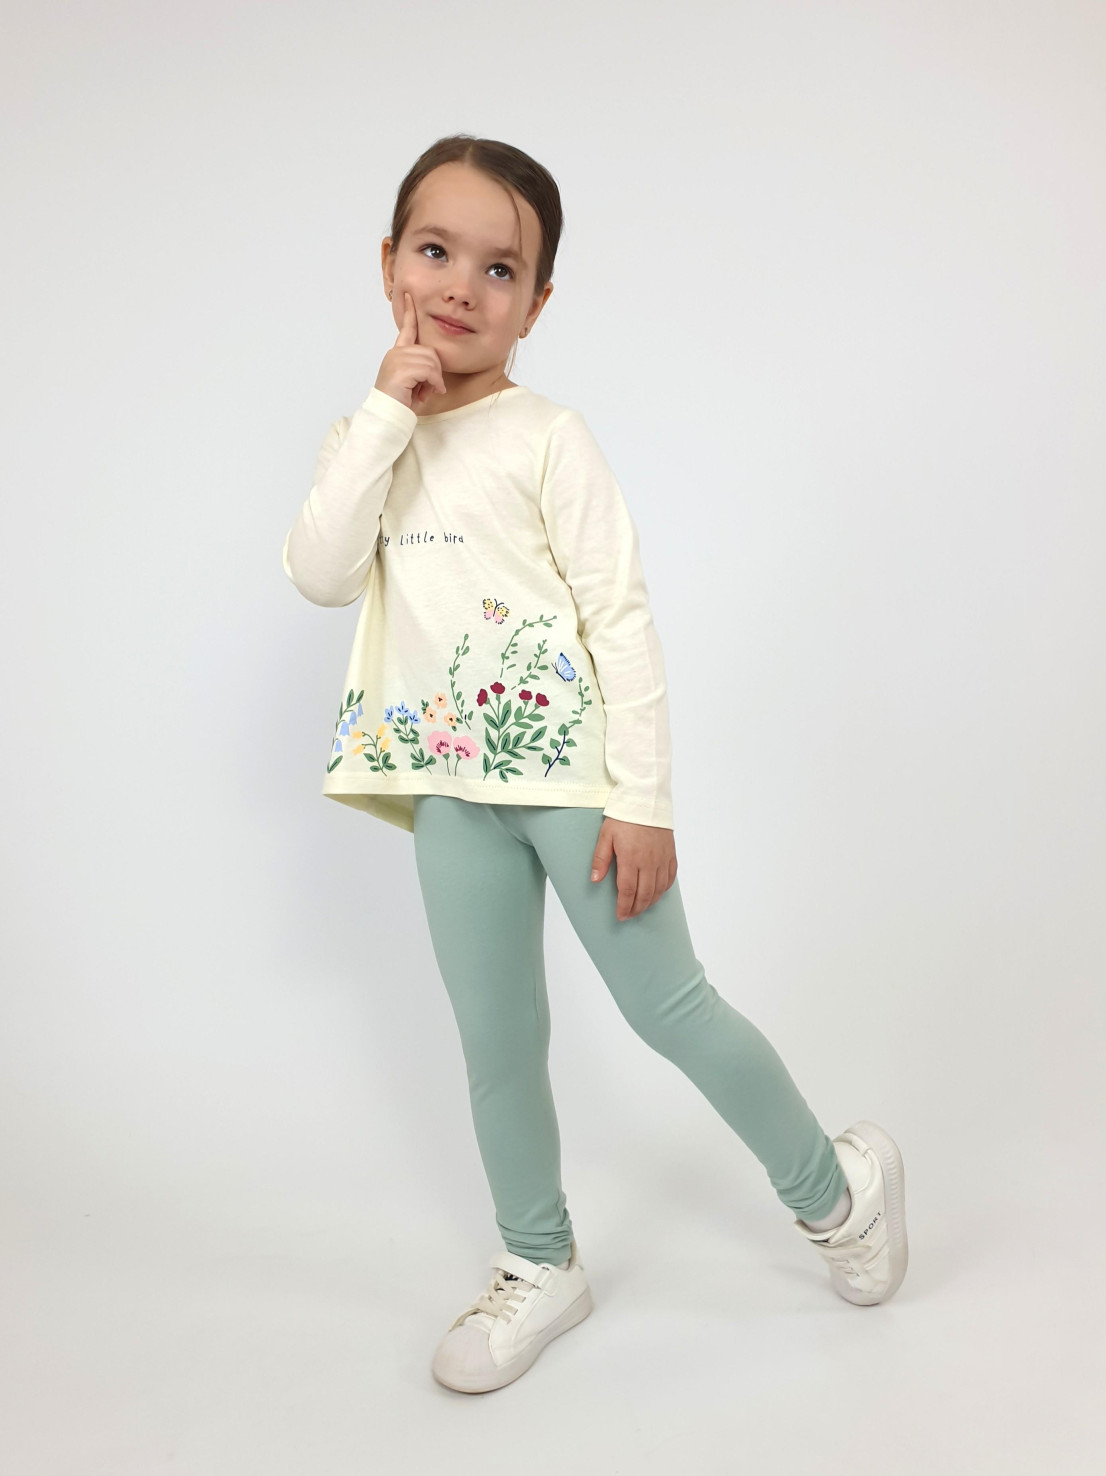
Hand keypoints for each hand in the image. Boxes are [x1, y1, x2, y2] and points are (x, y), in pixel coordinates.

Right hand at [374, 291, 447, 408]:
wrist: (387, 415)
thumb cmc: (400, 403)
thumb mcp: (414, 382)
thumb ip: (422, 369)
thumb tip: (436, 370)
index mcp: (397, 354)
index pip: (406, 329)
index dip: (410, 312)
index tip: (410, 296)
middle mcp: (395, 353)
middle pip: (429, 351)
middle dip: (435, 371)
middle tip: (429, 388)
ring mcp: (397, 359)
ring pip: (431, 361)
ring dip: (434, 380)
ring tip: (426, 393)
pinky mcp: (401, 369)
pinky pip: (429, 370)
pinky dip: (433, 383)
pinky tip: (427, 393)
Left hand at [590, 818, 676, 920]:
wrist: (646, 799)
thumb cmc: (624, 816)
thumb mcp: (606, 835)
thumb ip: (600, 859)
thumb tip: (595, 880)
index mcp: (631, 858)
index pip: (628, 890)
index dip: (624, 906)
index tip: (621, 916)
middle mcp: (649, 862)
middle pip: (645, 894)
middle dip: (636, 908)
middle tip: (629, 915)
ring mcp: (662, 858)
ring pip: (659, 889)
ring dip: (650, 902)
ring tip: (641, 908)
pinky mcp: (671, 854)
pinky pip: (670, 877)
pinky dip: (664, 889)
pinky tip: (657, 893)